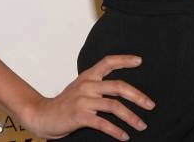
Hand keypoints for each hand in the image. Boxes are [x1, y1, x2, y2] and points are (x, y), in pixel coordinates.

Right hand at [23, 54, 155, 140]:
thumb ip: (97, 85)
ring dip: (131, 117)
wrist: (42, 115)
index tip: (140, 61)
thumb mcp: (81, 87)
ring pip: (114, 106)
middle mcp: (87, 85)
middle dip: (138, 96)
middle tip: (150, 105)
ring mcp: (83, 100)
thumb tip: (121, 89)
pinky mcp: (79, 116)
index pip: (108, 61)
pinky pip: (103, 123)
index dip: (124, 59)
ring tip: (141, 125)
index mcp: (88, 76)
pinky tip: (124, 136)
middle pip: (118, 86)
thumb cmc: (65, 103)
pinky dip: (116, 130)